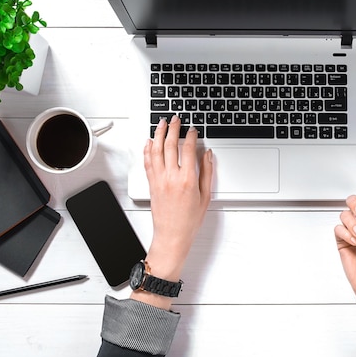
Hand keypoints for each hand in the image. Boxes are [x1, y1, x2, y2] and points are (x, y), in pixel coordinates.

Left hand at [132, 116, 212, 307]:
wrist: (172, 237)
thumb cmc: (189, 221)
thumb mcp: (205, 197)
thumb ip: (207, 173)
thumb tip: (207, 155)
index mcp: (187, 180)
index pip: (187, 150)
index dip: (190, 136)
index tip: (193, 130)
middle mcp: (171, 178)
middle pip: (170, 145)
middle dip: (173, 129)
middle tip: (176, 119)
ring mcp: (159, 180)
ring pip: (156, 151)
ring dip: (158, 134)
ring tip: (161, 124)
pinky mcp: (151, 184)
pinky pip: (147, 162)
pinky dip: (148, 150)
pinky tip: (149, 142)